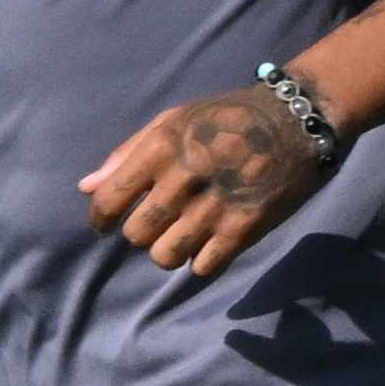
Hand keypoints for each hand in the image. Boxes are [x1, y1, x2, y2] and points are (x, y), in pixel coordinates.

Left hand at [83, 81, 327, 277]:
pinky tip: (210, 243)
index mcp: (160, 149)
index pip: (109, 200)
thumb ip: (127, 154)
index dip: (100, 219)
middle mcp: (183, 179)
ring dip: (169, 252)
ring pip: (166, 257)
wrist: (297, 119)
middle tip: (156, 225)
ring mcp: (215, 206)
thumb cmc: (227, 118)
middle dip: (141, 234)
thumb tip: (87, 188)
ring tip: (182, 236)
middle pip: (136, 235)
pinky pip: (203, 267)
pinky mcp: (245, 227)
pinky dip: (201, 261)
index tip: (104, 226)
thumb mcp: (173, 120)